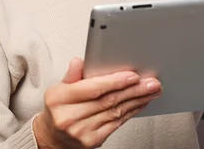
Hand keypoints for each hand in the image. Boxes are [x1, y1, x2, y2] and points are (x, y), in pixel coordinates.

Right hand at [33, 57, 161, 148]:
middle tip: (150, 82)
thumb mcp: (59, 89)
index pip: (93, 88)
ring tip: (150, 91)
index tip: (132, 76)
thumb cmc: (58, 109)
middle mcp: (69, 116)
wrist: (53, 138)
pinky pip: (116, 124)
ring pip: (115, 112)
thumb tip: (79, 62)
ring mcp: (81, 131)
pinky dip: (130, 112)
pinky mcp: (92, 141)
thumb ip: (72, 75)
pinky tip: (139, 104)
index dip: (115, 82)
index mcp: (60, 98)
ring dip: (136, 100)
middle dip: (133, 90)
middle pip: (107, 100)